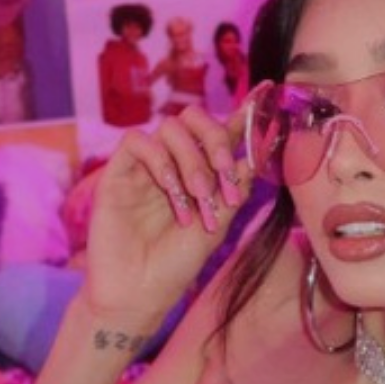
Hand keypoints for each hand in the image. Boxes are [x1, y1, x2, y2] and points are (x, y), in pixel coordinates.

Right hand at [82, 103, 253, 324]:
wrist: (140, 293)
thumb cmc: (176, 265)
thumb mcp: (218, 223)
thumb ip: (234, 185)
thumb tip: (256, 150)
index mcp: (199, 173)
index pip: (221, 132)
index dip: (243, 112)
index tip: (266, 90)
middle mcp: (172, 164)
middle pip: (193, 119)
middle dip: (215, 139)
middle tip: (224, 173)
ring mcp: (144, 167)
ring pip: (169, 128)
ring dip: (191, 160)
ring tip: (198, 197)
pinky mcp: (117, 174)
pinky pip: (137, 142)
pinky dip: (160, 161)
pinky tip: (172, 190)